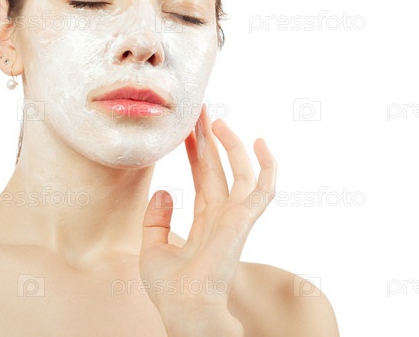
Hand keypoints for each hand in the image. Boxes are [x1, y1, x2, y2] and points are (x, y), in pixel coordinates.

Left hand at [140, 104, 276, 335]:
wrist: (182, 308)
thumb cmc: (170, 289)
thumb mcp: (152, 247)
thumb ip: (156, 219)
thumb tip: (163, 191)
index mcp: (204, 220)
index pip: (202, 176)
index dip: (194, 150)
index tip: (185, 127)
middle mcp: (222, 215)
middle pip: (218, 167)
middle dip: (209, 138)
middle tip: (200, 110)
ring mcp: (235, 217)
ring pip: (240, 170)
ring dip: (231, 144)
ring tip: (216, 120)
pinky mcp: (243, 220)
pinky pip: (262, 188)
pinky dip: (267, 165)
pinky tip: (260, 142)